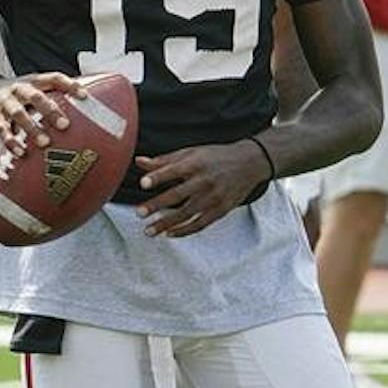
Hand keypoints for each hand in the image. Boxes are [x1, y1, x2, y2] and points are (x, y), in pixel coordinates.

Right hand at [0, 73, 86, 152]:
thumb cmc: (18, 96)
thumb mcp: (33, 91)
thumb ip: (53, 97)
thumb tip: (86, 110)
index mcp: (34, 81)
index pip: (54, 78)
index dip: (69, 85)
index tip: (84, 96)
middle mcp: (20, 89)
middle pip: (36, 96)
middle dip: (50, 110)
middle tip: (65, 125)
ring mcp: (6, 102)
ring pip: (19, 113)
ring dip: (32, 128)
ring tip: (45, 143)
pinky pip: (2, 129)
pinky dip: (11, 141)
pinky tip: (21, 153)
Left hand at [135, 138, 271, 238]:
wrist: (250, 163)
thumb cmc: (215, 157)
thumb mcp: (191, 153)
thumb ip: (164, 161)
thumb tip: (138, 162)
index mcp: (196, 163)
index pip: (174, 170)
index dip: (158, 177)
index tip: (143, 184)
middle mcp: (205, 180)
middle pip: (178, 195)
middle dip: (157, 205)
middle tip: (139, 213)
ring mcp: (214, 197)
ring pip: (186, 214)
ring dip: (166, 224)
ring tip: (148, 231)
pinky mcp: (221, 210)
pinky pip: (200, 224)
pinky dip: (184, 231)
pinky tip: (169, 234)